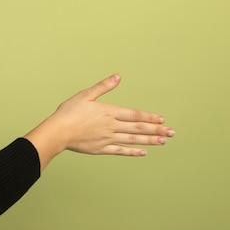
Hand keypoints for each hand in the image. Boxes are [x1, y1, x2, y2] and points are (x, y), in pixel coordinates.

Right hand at [24, 74, 174, 170]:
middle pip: (138, 128)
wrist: (58, 131)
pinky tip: (143, 152)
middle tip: (171, 132)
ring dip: (149, 140)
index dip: (149, 117)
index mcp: (109, 112)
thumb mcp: (85, 95)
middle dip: (156, 129)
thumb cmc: (69, 112)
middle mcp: (111, 126)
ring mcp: (107, 139)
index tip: (162, 119)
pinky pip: (120, 151)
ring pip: (132, 140)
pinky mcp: (101, 149)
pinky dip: (132, 152)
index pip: (134, 115)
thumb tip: (118, 76)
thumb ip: (103, 86)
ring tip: (163, 141)